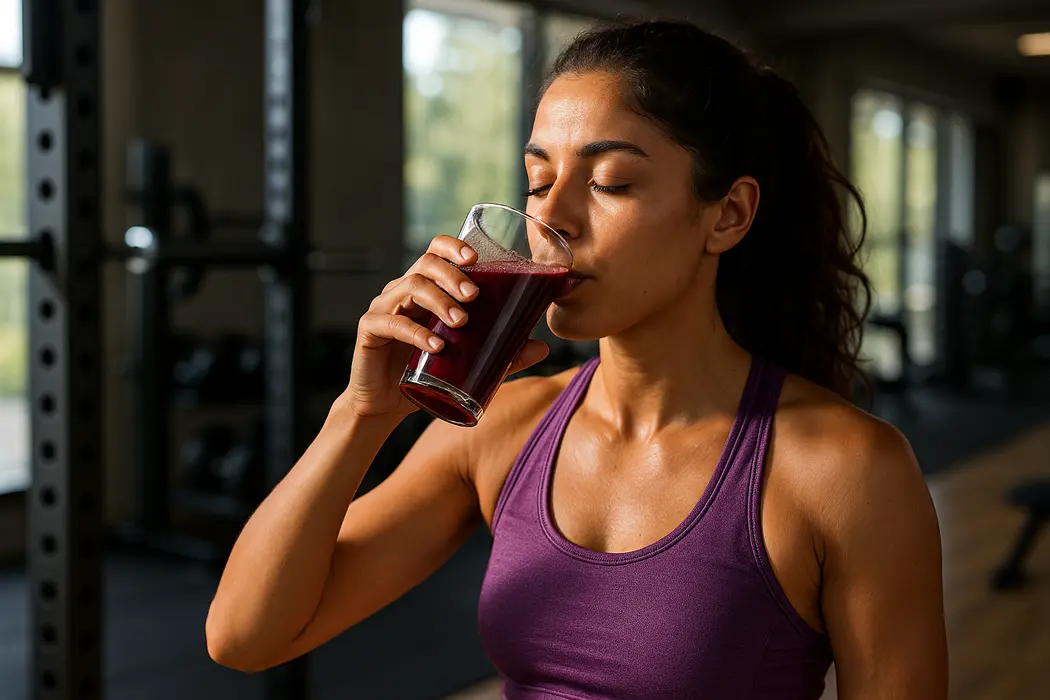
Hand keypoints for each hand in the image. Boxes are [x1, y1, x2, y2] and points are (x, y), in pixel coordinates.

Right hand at [342, 235, 549, 420]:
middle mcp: (403, 291)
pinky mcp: (369, 330)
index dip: (453, 247)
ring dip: (439, 301)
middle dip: (452, 276)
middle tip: (474, 297)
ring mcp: (384, 308)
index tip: (474, 258)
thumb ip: (503, 354)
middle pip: (425, 264)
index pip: (435, 252)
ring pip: (410, 286)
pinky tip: (435, 347)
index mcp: (426, 289)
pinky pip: (391, 323)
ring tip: (461, 322)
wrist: (386, 405)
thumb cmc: (427, 374)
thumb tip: (543, 347)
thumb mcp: (469, 361)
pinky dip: (415, 333)